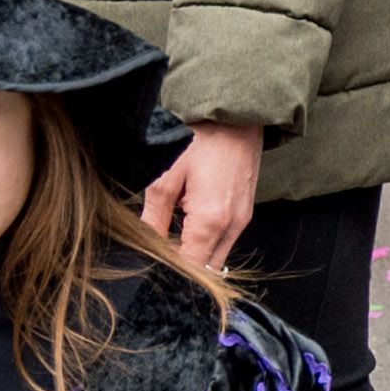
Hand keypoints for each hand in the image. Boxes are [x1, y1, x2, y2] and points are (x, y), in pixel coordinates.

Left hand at [137, 118, 264, 275]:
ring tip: (170, 239)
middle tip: (156, 257)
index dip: (168, 273)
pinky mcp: (246, 213)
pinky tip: (188, 224)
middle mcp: (231, 227)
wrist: (237, 116)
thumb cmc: (200, 140)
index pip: (189, 269)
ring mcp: (242, 221)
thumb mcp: (165, 178)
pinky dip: (206, 242)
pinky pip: (225, 241)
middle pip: (206, 270)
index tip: (149, 269)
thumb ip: (153, 218)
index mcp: (210, 221)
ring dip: (195, 255)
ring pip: (217, 258)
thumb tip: (144, 246)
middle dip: (182, 268)